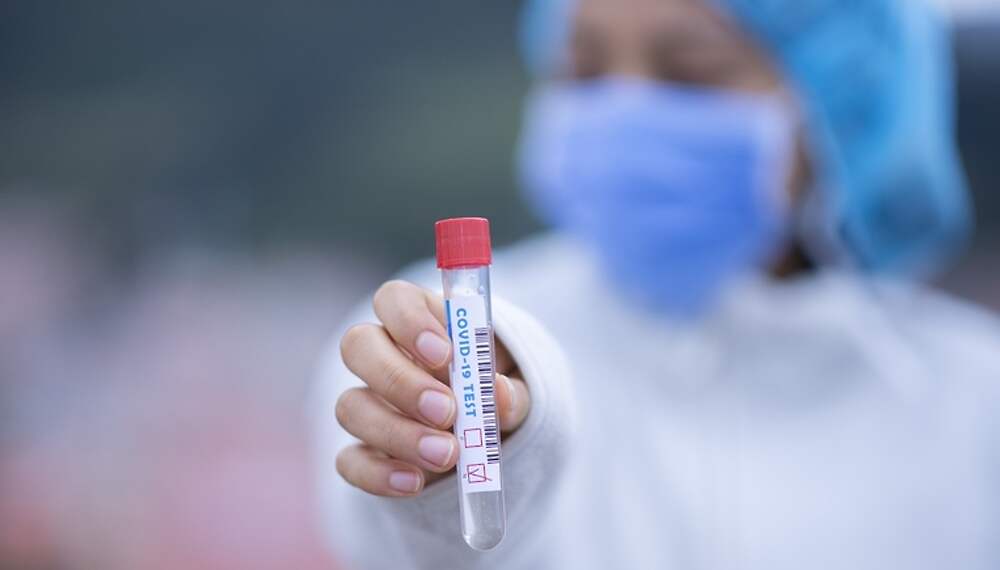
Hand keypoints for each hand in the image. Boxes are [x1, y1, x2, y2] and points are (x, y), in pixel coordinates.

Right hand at [335, 280, 530, 496]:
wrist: (483, 443)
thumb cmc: (493, 395)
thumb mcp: (515, 388)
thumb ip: (512, 391)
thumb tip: (499, 395)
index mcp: (418, 320)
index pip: (393, 299)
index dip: (410, 321)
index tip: (445, 355)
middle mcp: (381, 354)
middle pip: (358, 345)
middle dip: (400, 380)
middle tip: (446, 411)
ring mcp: (366, 403)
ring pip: (350, 406)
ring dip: (397, 432)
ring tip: (447, 455)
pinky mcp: (362, 451)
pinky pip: (349, 461)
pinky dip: (379, 474)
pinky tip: (415, 483)